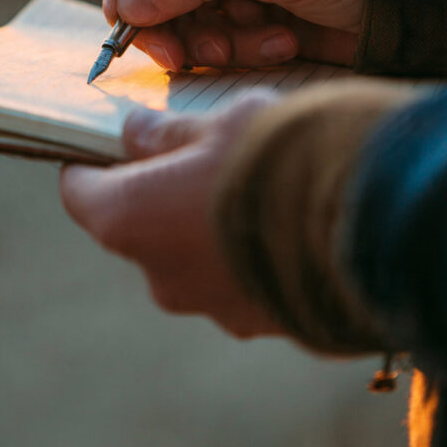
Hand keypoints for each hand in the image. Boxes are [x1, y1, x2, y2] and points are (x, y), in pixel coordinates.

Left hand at [60, 95, 280, 337]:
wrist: (365, 221)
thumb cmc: (273, 156)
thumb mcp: (219, 123)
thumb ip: (170, 132)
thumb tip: (137, 132)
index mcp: (129, 218)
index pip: (81, 192)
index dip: (91, 164)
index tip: (110, 144)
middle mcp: (159, 274)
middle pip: (140, 226)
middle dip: (162, 191)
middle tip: (201, 153)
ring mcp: (208, 306)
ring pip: (191, 255)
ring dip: (208, 224)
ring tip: (256, 184)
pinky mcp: (258, 323)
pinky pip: (238, 279)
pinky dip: (248, 252)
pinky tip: (285, 218)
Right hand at [97, 0, 363, 70]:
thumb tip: (128, 4)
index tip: (123, 9)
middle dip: (162, 18)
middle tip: (174, 53)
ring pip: (174, 16)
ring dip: (206, 39)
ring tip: (251, 43)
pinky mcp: (241, 13)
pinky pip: (209, 38)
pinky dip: (239, 47)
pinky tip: (281, 40)